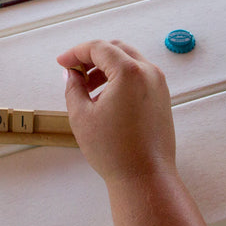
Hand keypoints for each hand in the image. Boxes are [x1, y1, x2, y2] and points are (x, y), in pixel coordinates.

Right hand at [57, 40, 176, 183]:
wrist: (145, 178)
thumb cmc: (114, 151)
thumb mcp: (82, 116)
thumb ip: (73, 88)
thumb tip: (72, 74)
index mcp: (129, 72)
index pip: (99, 48)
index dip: (76, 52)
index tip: (62, 63)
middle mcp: (149, 72)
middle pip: (116, 50)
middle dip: (92, 57)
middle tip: (74, 71)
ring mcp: (159, 85)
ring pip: (129, 62)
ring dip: (106, 68)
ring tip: (87, 89)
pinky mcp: (162, 98)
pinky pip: (139, 76)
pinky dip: (120, 78)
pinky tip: (105, 98)